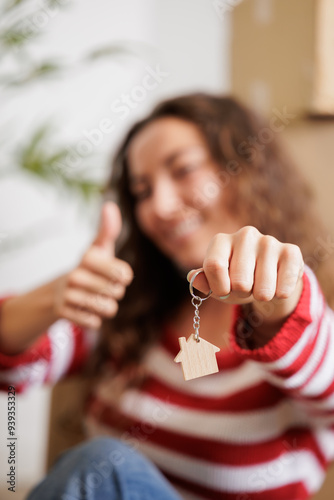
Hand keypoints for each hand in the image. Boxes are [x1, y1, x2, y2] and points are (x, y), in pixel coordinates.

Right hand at [54, 202, 132, 328]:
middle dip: (115, 292)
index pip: (124, 274)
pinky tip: (85, 309)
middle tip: (102, 286)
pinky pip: (95, 323)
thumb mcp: (100, 249)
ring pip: (108, 309)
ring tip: (94, 298)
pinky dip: (94, 319)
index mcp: (88, 258)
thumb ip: (108, 230)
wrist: (59, 290)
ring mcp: (67, 294)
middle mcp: (75, 274)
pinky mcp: (63, 312)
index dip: (124, 277)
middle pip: (118, 293)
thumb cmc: (89, 267)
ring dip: (106, 307)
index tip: (116, 273)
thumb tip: (110, 205)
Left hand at [188, 226, 303, 337]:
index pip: (214, 266)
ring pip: (263, 289)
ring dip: (261, 296)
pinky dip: (279, 295)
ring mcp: (269, 241)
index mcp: (221, 240)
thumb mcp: (216, 283)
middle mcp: (245, 234)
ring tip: (261, 285)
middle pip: (239, 281)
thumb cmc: (235, 280)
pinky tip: (277, 285)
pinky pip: (284, 288)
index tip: (223, 291)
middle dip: (242, 293)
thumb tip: (193, 277)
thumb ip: (203, 281)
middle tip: (246, 287)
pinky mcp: (291, 252)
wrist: (268, 277)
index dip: (219, 287)